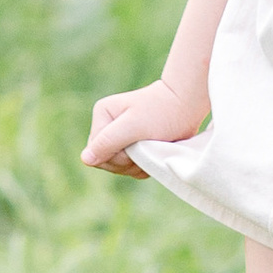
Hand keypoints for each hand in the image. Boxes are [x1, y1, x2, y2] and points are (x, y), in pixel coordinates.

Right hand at [82, 78, 204, 173]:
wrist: (187, 105)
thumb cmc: (162, 113)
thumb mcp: (134, 127)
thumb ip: (108, 142)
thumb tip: (85, 159)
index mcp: (102, 115)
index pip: (96, 153)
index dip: (117, 157)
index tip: (137, 145)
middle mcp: (107, 125)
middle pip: (106, 162)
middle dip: (127, 162)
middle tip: (147, 148)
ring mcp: (118, 135)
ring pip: (118, 167)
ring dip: (136, 165)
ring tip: (152, 149)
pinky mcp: (130, 144)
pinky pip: (129, 167)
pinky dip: (141, 166)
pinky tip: (153, 154)